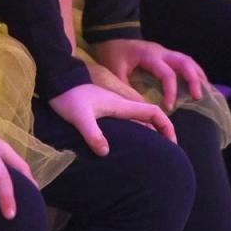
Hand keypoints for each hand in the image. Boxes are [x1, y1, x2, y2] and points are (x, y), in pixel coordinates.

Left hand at [50, 81, 175, 154]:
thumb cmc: (69, 97)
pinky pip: (129, 118)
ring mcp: (114, 104)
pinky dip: (138, 128)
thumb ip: (92, 133)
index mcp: (121, 104)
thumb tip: (106, 152)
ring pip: (140, 116)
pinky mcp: (105, 107)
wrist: (58, 79)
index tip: (172, 142)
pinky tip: (131, 139)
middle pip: (149, 115)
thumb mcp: (79, 117)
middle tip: (168, 151)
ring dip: (151, 129)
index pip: (152, 112)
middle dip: (162, 130)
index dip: (165, 125)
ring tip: (154, 148)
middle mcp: (121, 103)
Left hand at [89, 38, 207, 112]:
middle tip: (197, 97)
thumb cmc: (113, 55)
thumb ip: (126, 90)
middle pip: (184, 62)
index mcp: (150, 55)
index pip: (167, 73)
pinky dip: (193, 72)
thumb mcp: (115, 72)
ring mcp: (165, 51)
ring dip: (197, 74)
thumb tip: (142, 109)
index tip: (169, 107)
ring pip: (187, 60)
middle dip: (193, 79)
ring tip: (204, 91)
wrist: (111, 37)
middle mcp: (161, 51)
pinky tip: (198, 83)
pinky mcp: (165, 55)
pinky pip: (184, 61)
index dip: (171, 91)